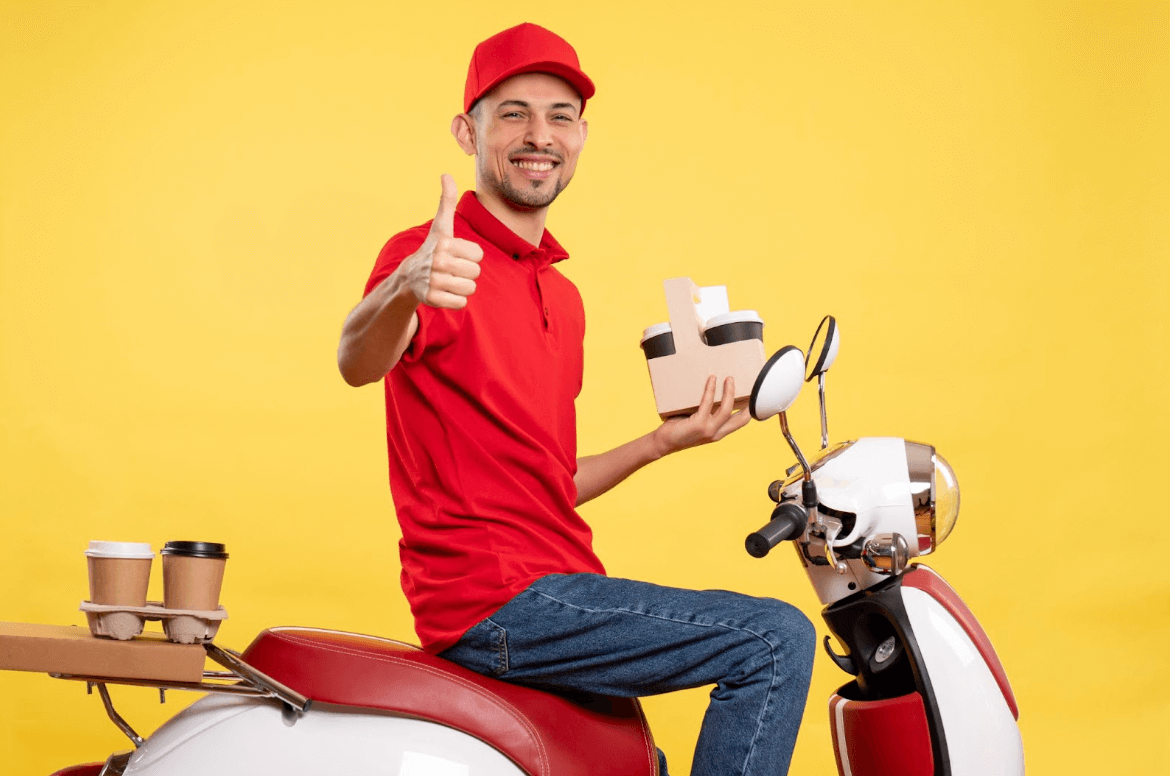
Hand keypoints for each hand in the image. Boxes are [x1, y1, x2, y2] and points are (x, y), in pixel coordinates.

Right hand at [402, 174, 483, 308]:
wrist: (410, 276)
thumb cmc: (433, 248)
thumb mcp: (441, 226)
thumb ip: (447, 201)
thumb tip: (446, 174)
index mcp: (444, 243)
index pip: (478, 254)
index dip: (470, 255)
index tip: (455, 254)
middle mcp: (438, 262)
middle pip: (476, 272)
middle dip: (467, 272)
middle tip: (451, 269)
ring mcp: (433, 281)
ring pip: (470, 288)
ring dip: (462, 286)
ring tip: (448, 280)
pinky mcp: (432, 299)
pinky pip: (461, 303)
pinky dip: (455, 300)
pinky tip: (444, 292)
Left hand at [652, 376, 750, 457]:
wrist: (663, 443)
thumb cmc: (678, 430)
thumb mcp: (698, 422)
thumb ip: (708, 413)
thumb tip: (712, 393)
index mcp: (719, 433)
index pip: (741, 422)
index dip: (751, 410)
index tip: (753, 396)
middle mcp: (716, 433)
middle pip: (742, 418)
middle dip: (747, 401)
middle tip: (748, 385)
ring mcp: (708, 430)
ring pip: (727, 409)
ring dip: (729, 392)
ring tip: (729, 378)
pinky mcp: (698, 425)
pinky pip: (707, 403)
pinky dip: (711, 389)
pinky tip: (711, 379)